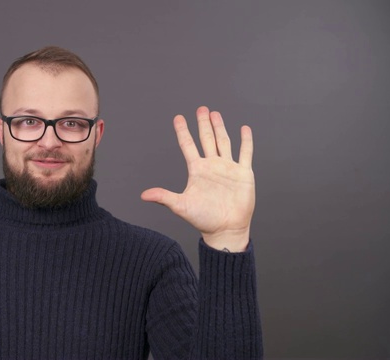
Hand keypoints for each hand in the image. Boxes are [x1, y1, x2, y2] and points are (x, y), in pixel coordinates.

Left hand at [141, 106, 254, 251]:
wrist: (225, 230)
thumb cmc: (203, 219)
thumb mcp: (181, 206)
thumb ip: (164, 197)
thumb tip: (143, 195)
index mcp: (197, 170)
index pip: (188, 145)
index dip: (183, 131)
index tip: (178, 117)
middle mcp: (212, 166)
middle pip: (206, 139)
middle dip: (203, 123)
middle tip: (201, 108)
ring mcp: (228, 168)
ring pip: (224, 142)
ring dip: (220, 128)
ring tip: (216, 114)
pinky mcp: (243, 174)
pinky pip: (245, 153)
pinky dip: (246, 141)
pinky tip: (244, 129)